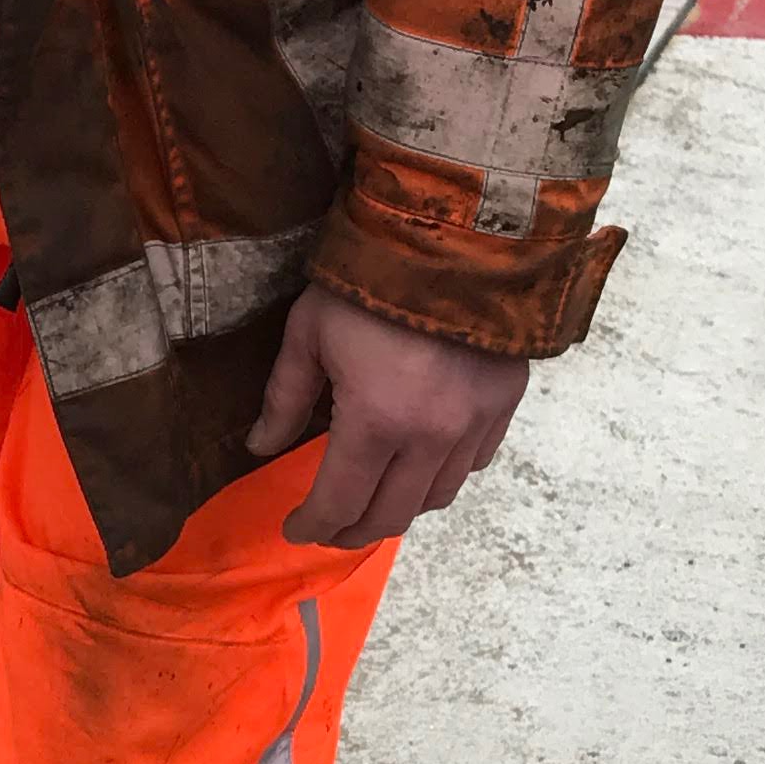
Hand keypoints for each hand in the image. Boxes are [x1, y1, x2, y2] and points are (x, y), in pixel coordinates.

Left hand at [247, 286, 527, 551]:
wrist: (454, 233)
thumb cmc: (367, 281)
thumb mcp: (309, 334)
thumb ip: (284, 398)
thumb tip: (259, 446)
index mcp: (376, 422)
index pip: (340, 502)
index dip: (313, 525)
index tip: (294, 529)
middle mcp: (432, 437)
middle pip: (391, 515)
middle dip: (353, 530)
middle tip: (329, 526)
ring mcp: (475, 423)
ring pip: (437, 496)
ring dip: (400, 508)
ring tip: (373, 500)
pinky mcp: (505, 403)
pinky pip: (475, 462)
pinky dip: (443, 475)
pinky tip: (422, 464)